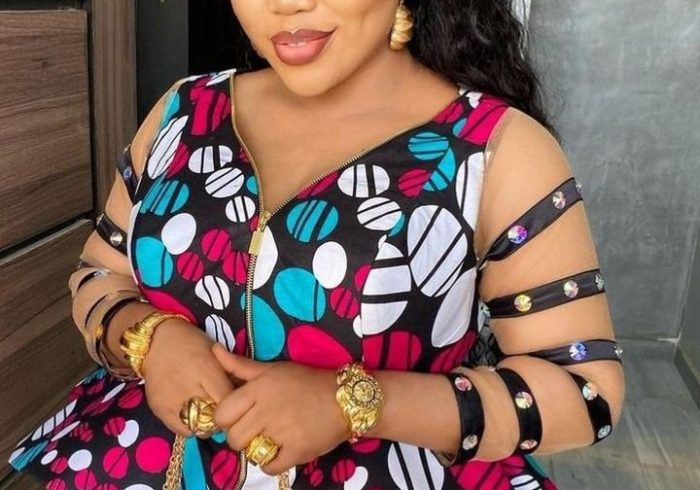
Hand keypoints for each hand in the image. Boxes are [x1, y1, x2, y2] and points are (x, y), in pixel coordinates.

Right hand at [140, 318, 234, 435]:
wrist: (155, 341)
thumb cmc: (192, 343)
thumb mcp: (215, 352)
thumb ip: (230, 374)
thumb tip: (245, 396)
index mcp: (205, 368)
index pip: (228, 399)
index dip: (237, 404)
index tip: (239, 403)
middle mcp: (187, 386)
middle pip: (215, 417)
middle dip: (224, 417)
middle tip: (226, 411)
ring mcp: (171, 400)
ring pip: (199, 427)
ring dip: (208, 424)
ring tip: (208, 413)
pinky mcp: (159, 409)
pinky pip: (181, 430)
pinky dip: (191, 427)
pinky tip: (194, 415)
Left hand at [211, 343, 348, 475]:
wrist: (345, 398)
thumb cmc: (306, 381)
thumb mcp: (272, 369)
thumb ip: (240, 365)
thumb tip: (213, 351)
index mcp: (258, 389)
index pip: (222, 414)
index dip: (226, 419)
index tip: (238, 417)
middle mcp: (267, 410)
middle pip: (233, 437)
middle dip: (240, 436)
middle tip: (255, 429)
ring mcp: (282, 432)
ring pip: (249, 453)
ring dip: (255, 449)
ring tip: (268, 439)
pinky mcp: (297, 451)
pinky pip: (270, 467)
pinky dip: (272, 463)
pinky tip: (280, 450)